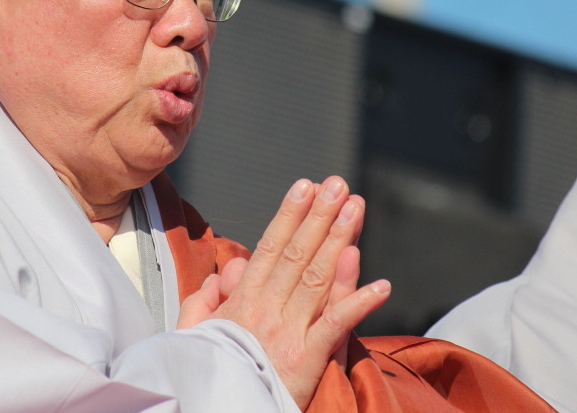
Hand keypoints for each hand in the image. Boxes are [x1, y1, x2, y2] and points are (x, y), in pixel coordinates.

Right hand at [203, 176, 389, 409]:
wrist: (216, 412)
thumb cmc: (209, 377)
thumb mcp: (194, 333)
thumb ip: (207, 298)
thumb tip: (230, 269)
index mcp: (242, 301)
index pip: (270, 247)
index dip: (290, 215)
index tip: (306, 186)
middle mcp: (267, 309)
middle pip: (299, 254)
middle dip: (319, 215)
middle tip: (339, 185)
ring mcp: (289, 332)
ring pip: (318, 277)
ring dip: (339, 239)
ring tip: (355, 209)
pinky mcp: (307, 360)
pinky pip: (336, 326)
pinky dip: (358, 304)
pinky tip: (381, 285)